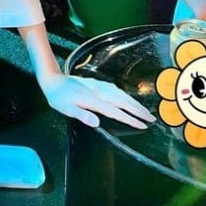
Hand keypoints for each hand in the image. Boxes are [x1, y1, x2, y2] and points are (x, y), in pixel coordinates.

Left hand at [41, 73, 155, 128]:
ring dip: (134, 102)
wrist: (53, 80)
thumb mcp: (66, 109)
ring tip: (145, 111)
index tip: (142, 125)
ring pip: (121, 94)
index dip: (129, 119)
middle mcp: (98, 92)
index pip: (115, 111)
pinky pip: (116, 89)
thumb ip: (82, 115)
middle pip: (122, 101)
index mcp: (92, 100)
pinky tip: (129, 99)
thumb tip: (97, 123)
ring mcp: (99, 86)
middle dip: (138, 110)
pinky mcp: (97, 83)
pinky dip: (125, 95)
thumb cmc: (58, 97)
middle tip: (152, 119)